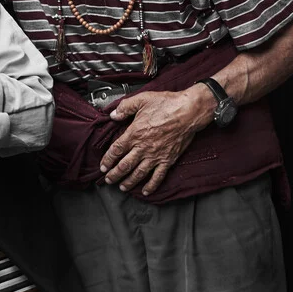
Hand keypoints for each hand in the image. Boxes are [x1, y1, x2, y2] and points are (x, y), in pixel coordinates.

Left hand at [99, 85, 215, 194]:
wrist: (189, 112)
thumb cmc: (167, 104)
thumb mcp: (141, 100)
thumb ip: (125, 108)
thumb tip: (113, 115)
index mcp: (135, 133)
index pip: (116, 150)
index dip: (107, 160)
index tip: (103, 166)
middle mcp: (143, 147)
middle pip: (124, 165)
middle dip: (114, 174)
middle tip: (108, 180)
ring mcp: (156, 156)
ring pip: (139, 174)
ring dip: (129, 182)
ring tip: (122, 187)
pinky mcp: (168, 160)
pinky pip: (158, 176)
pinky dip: (151, 186)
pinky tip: (146, 192)